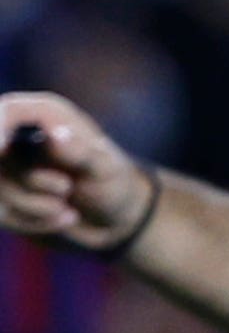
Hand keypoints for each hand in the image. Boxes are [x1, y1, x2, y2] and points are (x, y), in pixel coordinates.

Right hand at [0, 92, 150, 252]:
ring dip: (38, 205)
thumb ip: (79, 151)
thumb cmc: (114, 184)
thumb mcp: (106, 168)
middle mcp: (21, 136)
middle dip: (32, 180)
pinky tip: (65, 218)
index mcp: (47, 116)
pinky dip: (35, 221)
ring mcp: (9, 167)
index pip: (9, 110)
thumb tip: (55, 134)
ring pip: (2, 188)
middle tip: (66, 188)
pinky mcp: (6, 196)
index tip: (0, 150)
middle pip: (0, 156)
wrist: (113, 219)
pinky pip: (4, 214)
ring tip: (70, 206)